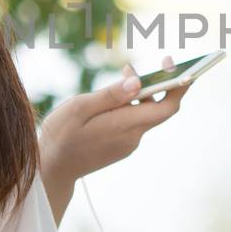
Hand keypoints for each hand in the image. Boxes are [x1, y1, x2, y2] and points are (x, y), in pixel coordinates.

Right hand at [38, 58, 190, 218]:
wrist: (51, 169)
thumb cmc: (61, 136)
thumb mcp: (80, 108)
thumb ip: (111, 95)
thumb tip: (138, 81)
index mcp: (125, 125)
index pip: (167, 106)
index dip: (179, 84)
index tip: (176, 64)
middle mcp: (133, 136)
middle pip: (159, 107)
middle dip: (161, 83)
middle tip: (155, 61)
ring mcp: (128, 143)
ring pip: (145, 113)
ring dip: (142, 92)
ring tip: (126, 72)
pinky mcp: (121, 145)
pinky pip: (134, 120)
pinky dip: (132, 104)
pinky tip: (117, 95)